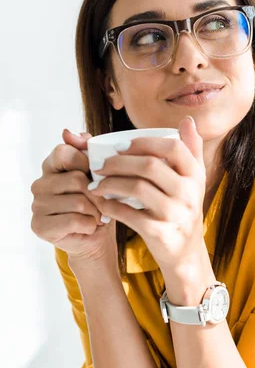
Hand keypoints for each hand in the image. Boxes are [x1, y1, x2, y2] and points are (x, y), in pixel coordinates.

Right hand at [31, 129, 117, 263]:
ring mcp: (37, 205)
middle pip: (76, 180)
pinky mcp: (40, 226)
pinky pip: (75, 220)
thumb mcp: (97, 171)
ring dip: (97, 211)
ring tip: (99, 215)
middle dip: (99, 193)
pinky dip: (91, 225)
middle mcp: (39, 183)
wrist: (95, 235)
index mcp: (50, 165)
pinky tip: (90, 226)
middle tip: (104, 202)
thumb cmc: (97, 200)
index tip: (97, 175)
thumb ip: (86, 149)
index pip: (64, 152)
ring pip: (79, 202)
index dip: (86, 163)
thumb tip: (68, 132)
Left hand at [88, 117, 207, 273]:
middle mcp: (189, 193)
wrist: (186, 252)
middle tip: (100, 165)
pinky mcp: (161, 233)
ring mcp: (176, 213)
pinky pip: (130, 215)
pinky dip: (111, 206)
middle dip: (119, 162)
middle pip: (150, 166)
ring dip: (111, 183)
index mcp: (195, 175)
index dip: (144, 143)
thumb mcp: (193, 180)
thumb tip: (187, 120)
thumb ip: (191, 149)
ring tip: (97, 183)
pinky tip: (102, 202)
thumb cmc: (183, 208)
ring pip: (137, 188)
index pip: (172, 148)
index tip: (121, 146)